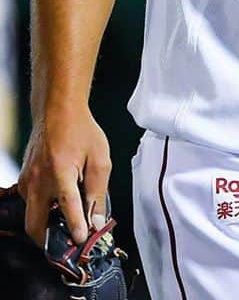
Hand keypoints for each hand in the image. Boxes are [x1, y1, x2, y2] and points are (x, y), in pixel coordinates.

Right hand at [19, 103, 111, 245]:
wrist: (58, 112)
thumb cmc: (82, 132)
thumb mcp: (100, 159)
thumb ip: (98, 191)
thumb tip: (96, 219)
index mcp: (61, 172)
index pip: (68, 207)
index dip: (75, 226)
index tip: (81, 240)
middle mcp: (39, 180)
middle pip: (36, 224)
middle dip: (49, 239)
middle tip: (66, 242)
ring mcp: (27, 181)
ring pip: (31, 215)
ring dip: (45, 224)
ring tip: (65, 224)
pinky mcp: (23, 179)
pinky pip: (29, 202)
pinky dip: (42, 208)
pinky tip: (57, 203)